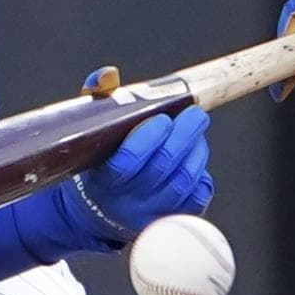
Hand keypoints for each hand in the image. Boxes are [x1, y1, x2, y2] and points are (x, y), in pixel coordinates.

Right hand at [70, 108, 211, 245]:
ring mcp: (151, 214)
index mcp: (104, 179)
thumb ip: (98, 99)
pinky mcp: (174, 219)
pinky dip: (202, 173)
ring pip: (184, 180)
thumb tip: (109, 75)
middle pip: (163, 168)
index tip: (161, 118)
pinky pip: (199, 195)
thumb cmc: (102, 160)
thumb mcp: (92, 130)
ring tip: (196, 132)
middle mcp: (127, 201)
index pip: (127, 162)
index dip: (148, 138)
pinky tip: (195, 157)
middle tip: (195, 115)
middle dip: (184, 136)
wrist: (103, 209)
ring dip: (196, 150)